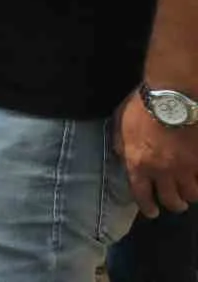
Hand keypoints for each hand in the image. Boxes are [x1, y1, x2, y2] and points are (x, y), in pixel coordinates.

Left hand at [118, 91, 197, 215]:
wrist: (172, 97)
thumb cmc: (142, 106)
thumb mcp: (121, 123)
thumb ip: (121, 143)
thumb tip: (120, 157)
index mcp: (138, 163)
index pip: (141, 193)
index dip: (147, 206)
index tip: (152, 212)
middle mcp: (162, 171)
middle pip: (170, 199)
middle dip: (173, 204)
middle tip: (175, 203)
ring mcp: (185, 168)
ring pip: (191, 194)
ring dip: (190, 195)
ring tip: (189, 192)